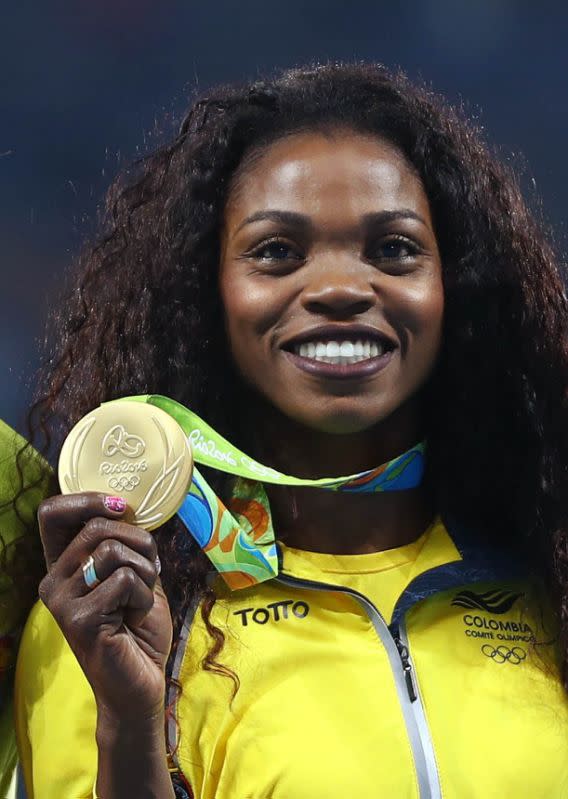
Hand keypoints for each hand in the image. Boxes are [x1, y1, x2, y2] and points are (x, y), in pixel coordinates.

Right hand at [38, 492, 172, 723]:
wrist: (140, 684)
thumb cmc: (138, 629)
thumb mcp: (136, 575)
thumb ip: (127, 544)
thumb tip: (128, 506)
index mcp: (63, 565)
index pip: (52, 513)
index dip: (88, 499)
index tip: (121, 508)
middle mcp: (53, 580)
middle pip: (97, 526)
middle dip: (139, 542)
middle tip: (148, 573)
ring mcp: (61, 601)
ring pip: (113, 550)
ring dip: (145, 572)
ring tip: (139, 601)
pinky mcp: (78, 619)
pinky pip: (125, 580)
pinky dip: (144, 597)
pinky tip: (135, 619)